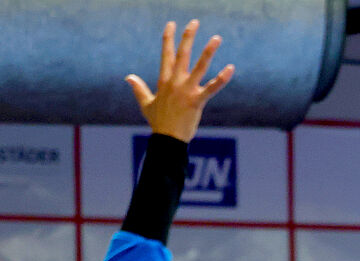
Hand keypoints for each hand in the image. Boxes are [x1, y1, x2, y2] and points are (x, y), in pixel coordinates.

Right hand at [126, 20, 235, 143]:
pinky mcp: (197, 101)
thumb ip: (139, 89)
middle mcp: (175, 82)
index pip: (166, 54)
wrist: (167, 140)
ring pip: (199, 66)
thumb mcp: (146, 104)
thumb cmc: (158, 123)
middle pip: (182, 54)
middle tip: (195, 22)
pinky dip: (222, 78)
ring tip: (217, 38)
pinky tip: (230, 68)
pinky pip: (212, 88)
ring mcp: (186, 91)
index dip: (168, 38)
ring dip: (208, 51)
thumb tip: (128, 77)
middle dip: (188, 36)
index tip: (171, 24)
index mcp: (164, 81)